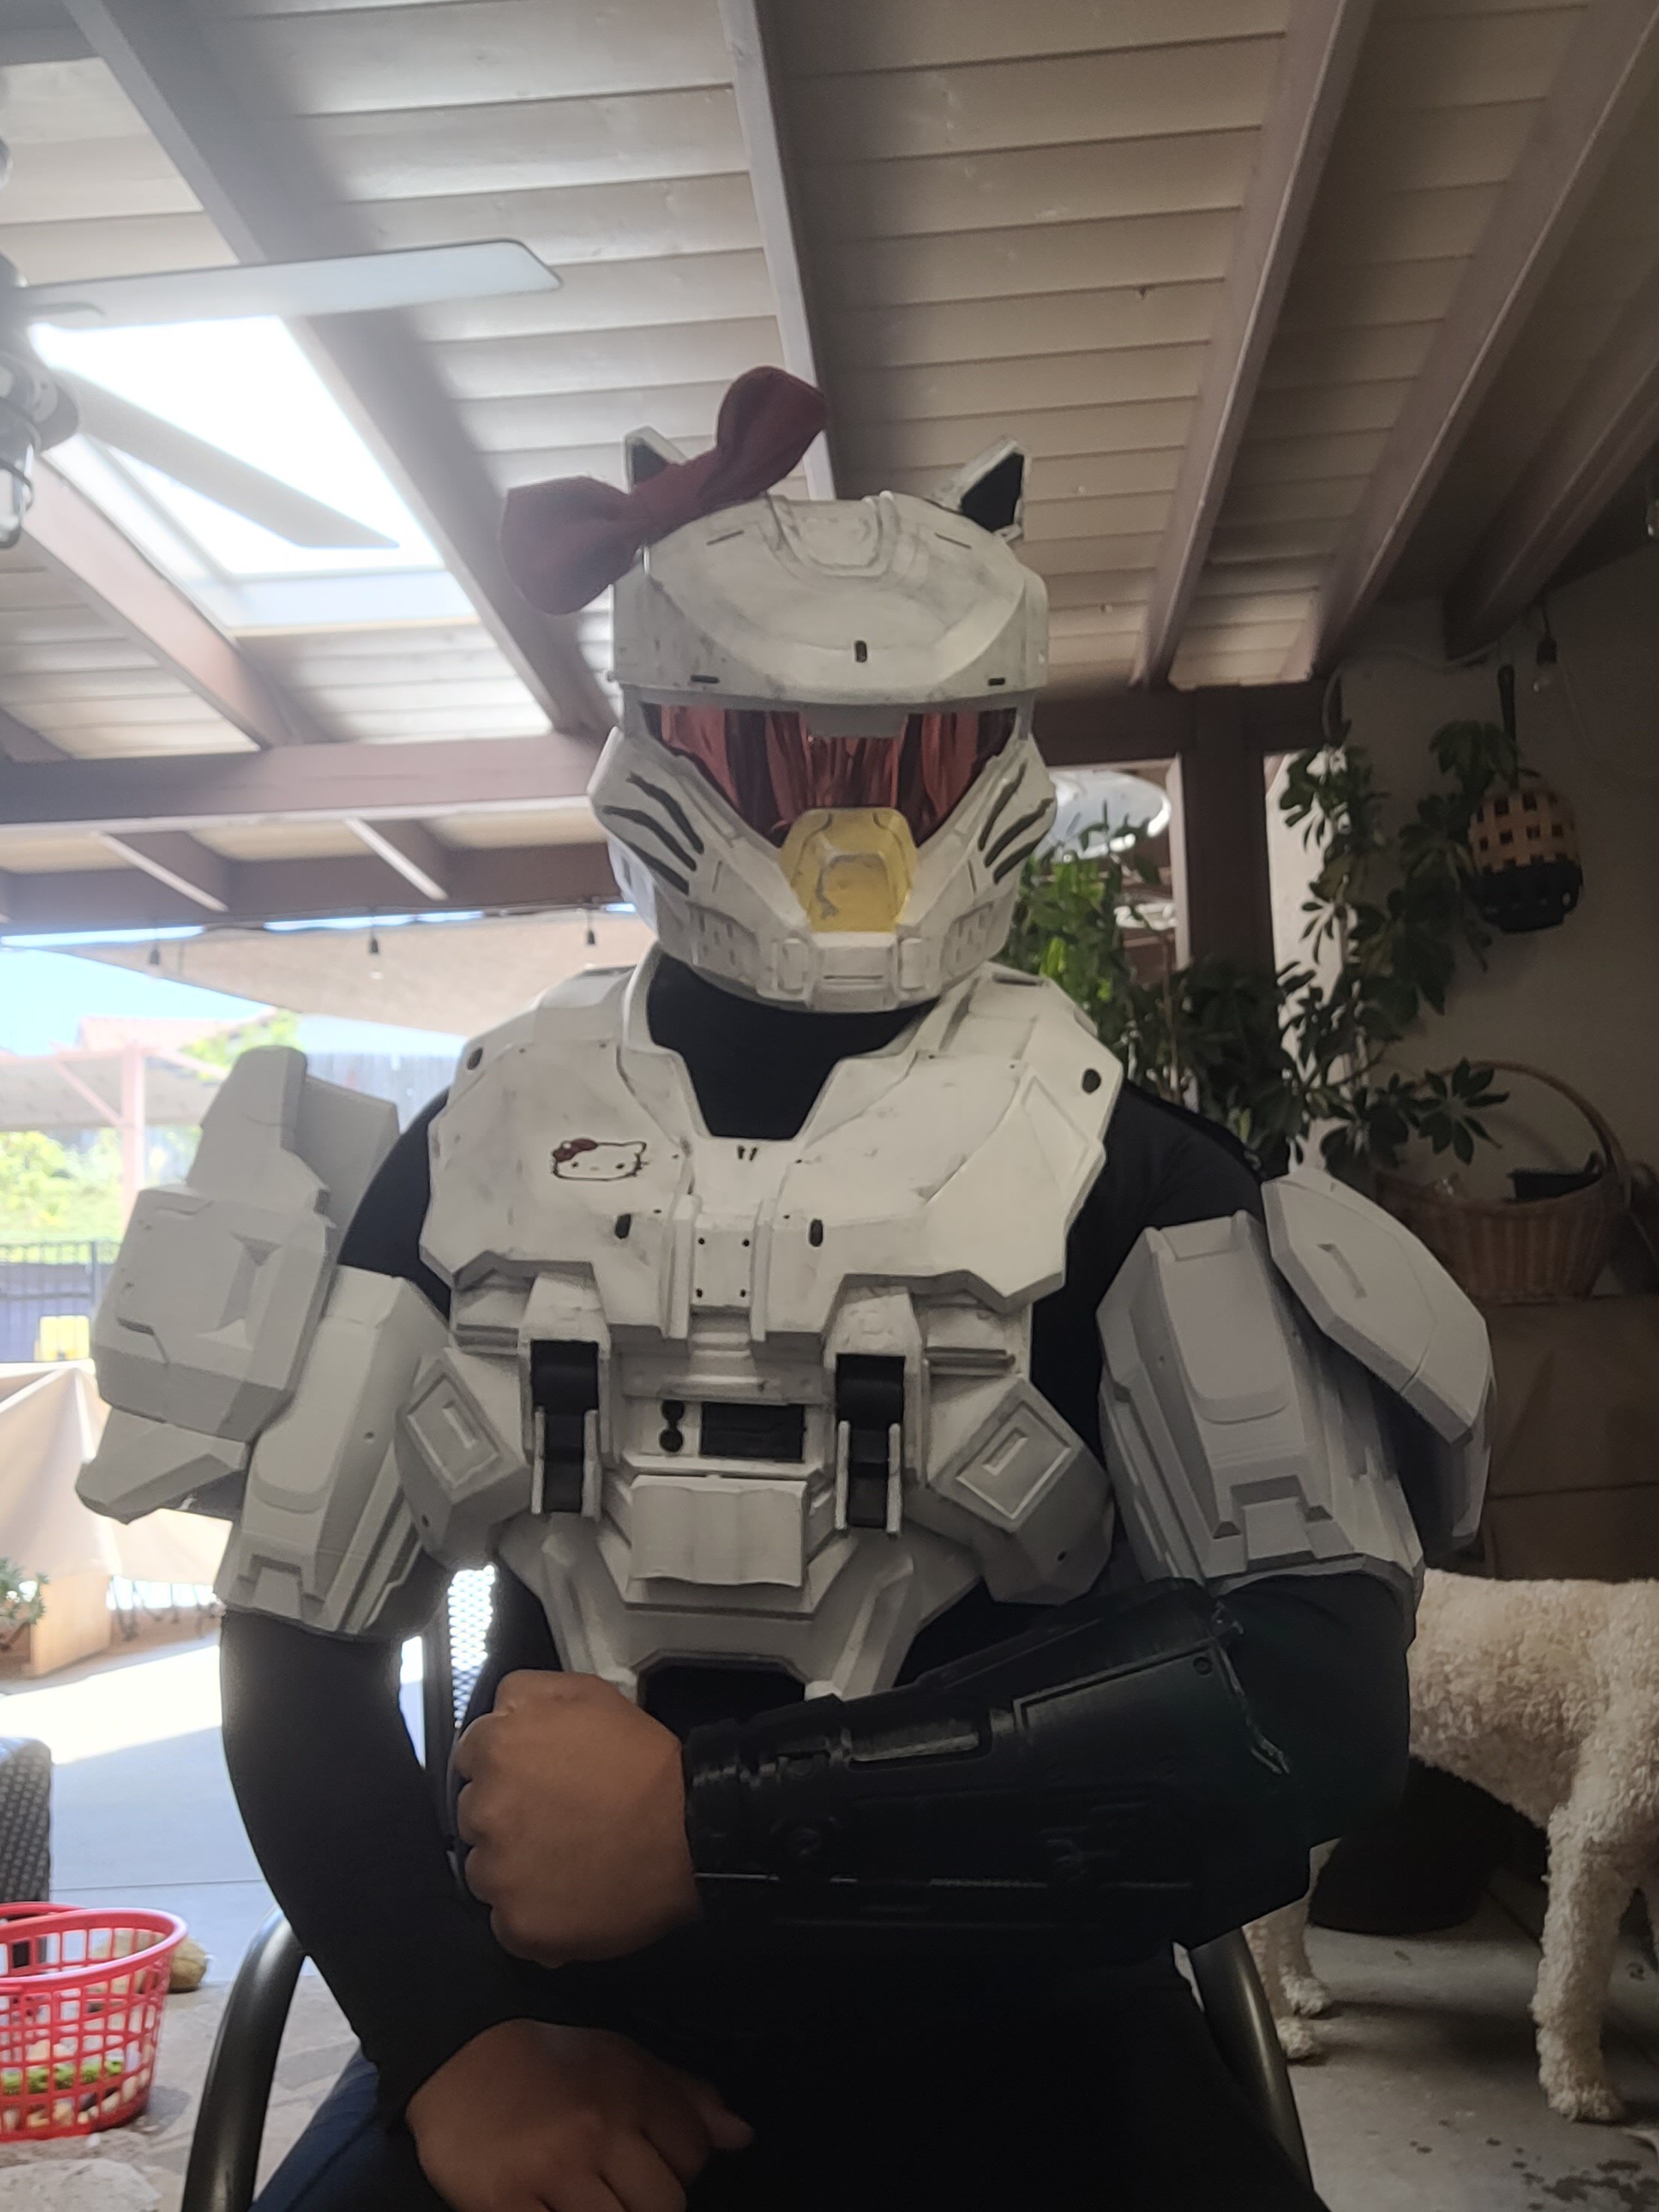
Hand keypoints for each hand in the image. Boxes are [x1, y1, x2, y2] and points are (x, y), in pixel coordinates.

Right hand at [407, 2019, 751, 2211]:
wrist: (457, 2056)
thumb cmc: (549, 2063)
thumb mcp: (619, 2059)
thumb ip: (682, 2096)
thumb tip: (741, 2136)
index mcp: (629, 2087)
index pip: (693, 2154)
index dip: (679, 2168)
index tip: (650, 2165)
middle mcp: (598, 2128)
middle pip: (664, 2204)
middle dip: (648, 2204)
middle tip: (618, 2191)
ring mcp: (553, 2169)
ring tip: (591, 2199)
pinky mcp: (506, 2204)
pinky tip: (557, 2209)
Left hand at [457, 1671, 700, 1964]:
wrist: (691, 1836)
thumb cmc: (647, 1769)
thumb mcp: (591, 1695)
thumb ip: (529, 1692)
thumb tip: (499, 1708)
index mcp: (498, 1749)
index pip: (470, 1758)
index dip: (505, 1767)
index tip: (534, 1780)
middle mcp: (486, 1810)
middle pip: (474, 1815)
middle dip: (508, 1816)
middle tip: (559, 1818)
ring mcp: (498, 1873)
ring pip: (486, 1870)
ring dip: (516, 1867)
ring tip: (569, 1858)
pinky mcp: (517, 1923)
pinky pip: (506, 1922)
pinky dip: (533, 1913)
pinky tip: (570, 1893)